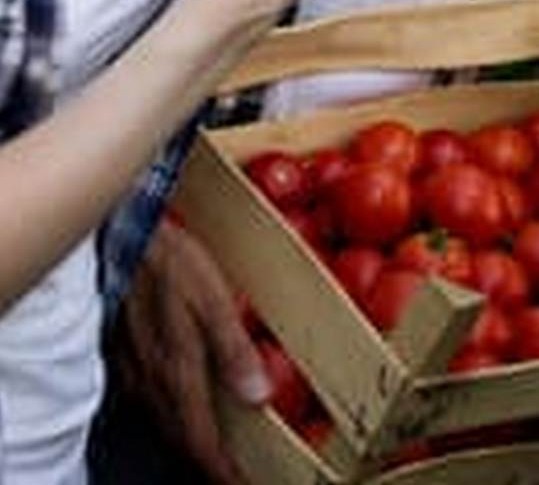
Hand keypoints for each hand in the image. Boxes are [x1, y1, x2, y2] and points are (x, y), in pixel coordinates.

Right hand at [114, 217, 266, 484]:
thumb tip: (258, 396)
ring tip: (215, 443)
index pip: (201, 438)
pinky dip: (173, 411)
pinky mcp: (125, 356)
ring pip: (165, 420)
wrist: (121, 236)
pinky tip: (185, 400)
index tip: (241, 480)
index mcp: (177, 370)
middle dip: (209, 458)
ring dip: (190, 436)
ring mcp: (134, 370)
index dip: (223, 467)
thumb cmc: (170, 261)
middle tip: (233, 467)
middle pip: (182, 437)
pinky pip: (151, 398)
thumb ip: (234, 348)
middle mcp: (152, 380)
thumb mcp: (212, 298)